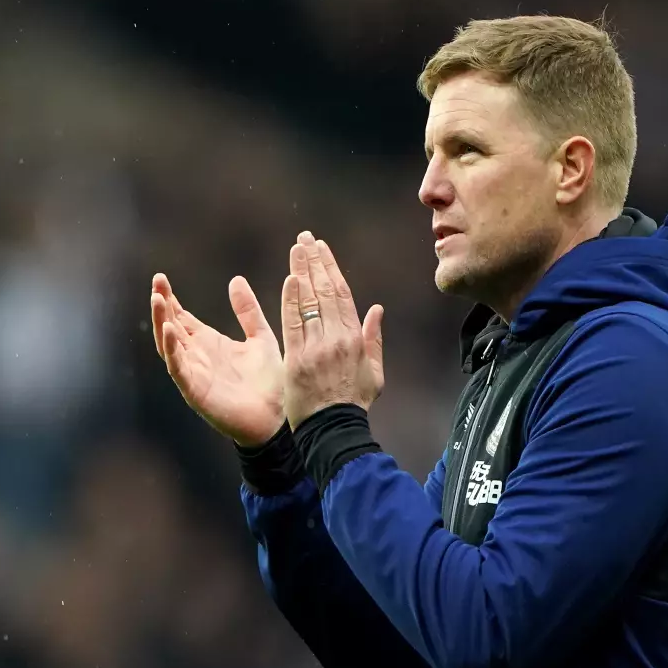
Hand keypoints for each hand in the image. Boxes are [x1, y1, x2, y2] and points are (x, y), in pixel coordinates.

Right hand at [151, 272, 284, 446]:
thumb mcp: (260, 338)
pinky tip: (169, 331)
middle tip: (157, 281)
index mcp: (208, 343)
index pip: (182, 317)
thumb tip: (236, 280)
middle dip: (162, 305)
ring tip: (157, 300)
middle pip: (170, 326)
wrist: (276, 418)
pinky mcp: (196, 391)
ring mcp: (194, 374)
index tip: (162, 278)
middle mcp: (196, 356)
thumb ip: (248, 311)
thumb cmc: (268, 382)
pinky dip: (172, 351)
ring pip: (168, 345)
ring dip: (161, 322)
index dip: (171, 298)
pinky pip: (178, 369)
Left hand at [281, 232, 384, 428]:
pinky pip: (294, 324)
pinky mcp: (298, 359)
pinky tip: (291, 280)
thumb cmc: (355, 403)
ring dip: (301, 272)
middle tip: (305, 238)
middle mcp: (337, 338)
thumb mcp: (374, 372)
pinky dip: (291, 301)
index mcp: (355, 339)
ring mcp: (317, 348)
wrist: (335, 429)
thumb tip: (377, 310)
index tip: (322, 249)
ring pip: (309, 302)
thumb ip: (374, 338)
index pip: (342, 294)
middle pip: (324, 291)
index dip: (331, 268)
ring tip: (296, 249)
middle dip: (314, 261)